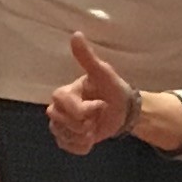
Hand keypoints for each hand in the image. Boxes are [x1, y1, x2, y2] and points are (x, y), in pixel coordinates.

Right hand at [48, 29, 136, 153]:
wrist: (123, 110)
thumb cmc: (112, 89)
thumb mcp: (103, 72)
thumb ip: (87, 57)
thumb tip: (76, 34)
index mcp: (64, 93)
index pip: (62, 104)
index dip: (82, 109)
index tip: (99, 106)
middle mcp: (58, 109)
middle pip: (59, 122)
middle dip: (83, 124)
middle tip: (96, 118)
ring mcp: (61, 125)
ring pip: (63, 136)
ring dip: (84, 136)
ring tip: (95, 128)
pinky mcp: (67, 139)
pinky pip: (68, 147)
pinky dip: (83, 146)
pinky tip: (92, 139)